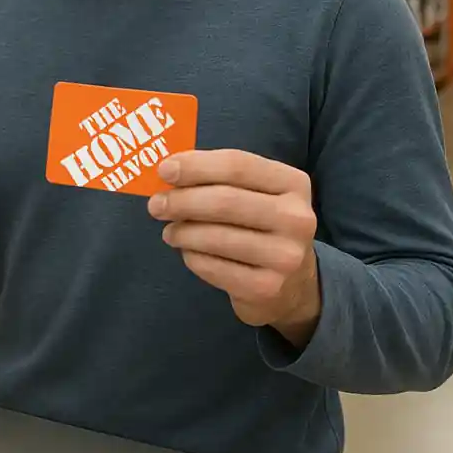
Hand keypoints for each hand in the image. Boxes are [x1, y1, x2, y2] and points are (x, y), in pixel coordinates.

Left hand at [148, 149, 320, 347]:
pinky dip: (192, 257)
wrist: (292, 285)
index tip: (164, 169)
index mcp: (293, 183)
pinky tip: (188, 252)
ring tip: (170, 231)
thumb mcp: (255, 193)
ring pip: (216, 236)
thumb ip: (220, 178)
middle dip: (182, 200)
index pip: (238, 165)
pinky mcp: (266, 288)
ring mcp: (285, 256)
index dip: (196, 165)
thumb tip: (170, 172)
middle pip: (225, 201)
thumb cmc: (260, 225)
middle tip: (156, 204)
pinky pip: (213, 267)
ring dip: (183, 231)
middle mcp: (296, 218)